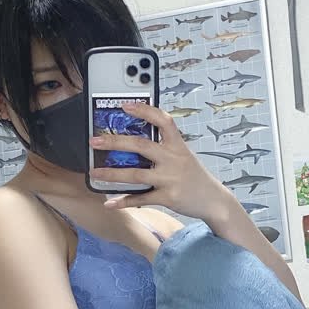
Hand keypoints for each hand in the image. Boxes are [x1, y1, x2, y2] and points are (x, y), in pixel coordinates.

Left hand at [89, 102, 231, 219]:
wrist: (213, 200)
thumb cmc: (195, 176)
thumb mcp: (184, 156)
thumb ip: (164, 148)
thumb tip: (135, 142)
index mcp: (177, 145)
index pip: (162, 121)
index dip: (144, 111)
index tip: (124, 105)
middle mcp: (173, 159)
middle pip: (140, 146)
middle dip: (115, 142)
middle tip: (95, 141)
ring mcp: (170, 179)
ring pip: (135, 174)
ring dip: (112, 174)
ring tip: (95, 172)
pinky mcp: (167, 198)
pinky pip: (141, 199)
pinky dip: (124, 201)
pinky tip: (110, 202)